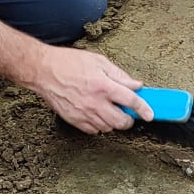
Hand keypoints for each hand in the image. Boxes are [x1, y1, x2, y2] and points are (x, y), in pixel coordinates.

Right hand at [31, 47, 152, 133]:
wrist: (42, 71)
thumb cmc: (69, 62)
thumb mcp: (98, 62)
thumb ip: (120, 76)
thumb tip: (136, 85)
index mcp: (103, 86)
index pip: (131, 101)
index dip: (144, 109)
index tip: (150, 114)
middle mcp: (95, 102)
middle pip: (121, 122)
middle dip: (129, 119)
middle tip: (127, 112)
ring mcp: (84, 114)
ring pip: (108, 128)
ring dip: (114, 122)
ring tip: (109, 110)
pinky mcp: (74, 120)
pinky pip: (94, 131)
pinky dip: (99, 126)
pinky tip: (96, 114)